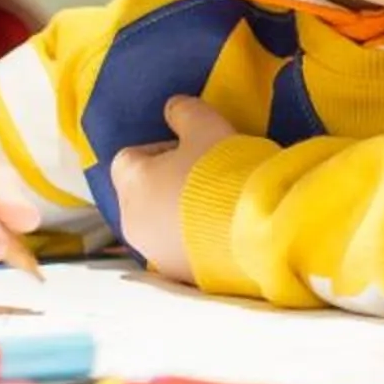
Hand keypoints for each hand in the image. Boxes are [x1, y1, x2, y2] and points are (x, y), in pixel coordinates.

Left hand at [109, 96, 239, 281]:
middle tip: (206, 177)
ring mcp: (153, 252)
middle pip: (141, 195)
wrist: (254, 231)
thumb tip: (172, 107)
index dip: (159, 150)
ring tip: (218, 208)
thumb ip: (184, 112)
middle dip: (166, 185)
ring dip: (179, 215)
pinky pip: (179, 250)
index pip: (129, 158)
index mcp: (131, 182)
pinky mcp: (177, 275)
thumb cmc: (223, 171)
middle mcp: (131, 221)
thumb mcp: (207, 126)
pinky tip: (223, 232)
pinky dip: (193, 241)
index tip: (190, 150)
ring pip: (158, 225)